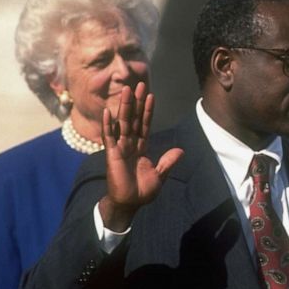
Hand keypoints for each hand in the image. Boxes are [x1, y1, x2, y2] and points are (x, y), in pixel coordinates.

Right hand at [98, 82, 183, 229]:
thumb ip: (167, 162)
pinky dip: (108, 125)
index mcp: (141, 148)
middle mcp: (130, 144)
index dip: (148, 111)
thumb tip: (180, 150)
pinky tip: (107, 111)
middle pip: (134, 119)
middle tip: (139, 85)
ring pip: (123, 123)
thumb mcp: (159, 175)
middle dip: (137, 103)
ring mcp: (120, 148)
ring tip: (127, 91)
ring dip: (125, 107)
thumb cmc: (142, 191)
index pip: (146, 125)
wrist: (129, 203)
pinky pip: (109, 137)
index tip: (151, 96)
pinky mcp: (111, 154)